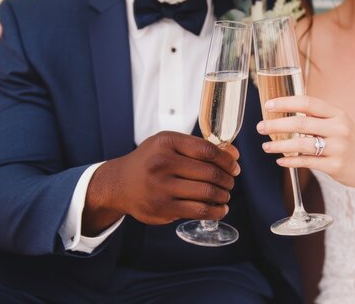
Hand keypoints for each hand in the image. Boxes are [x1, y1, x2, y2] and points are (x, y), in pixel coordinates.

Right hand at [82, 131, 239, 234]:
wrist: (119, 184)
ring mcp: (162, 187)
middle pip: (210, 172)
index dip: (227, 159)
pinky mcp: (163, 208)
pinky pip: (199, 210)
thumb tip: (233, 155)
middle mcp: (162, 163)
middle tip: (230, 181)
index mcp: (167, 142)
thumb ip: (199, 147)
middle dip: (227, 179)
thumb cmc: (150, 161)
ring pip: (207, 192)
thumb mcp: (169, 145)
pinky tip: (220, 208)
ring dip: (223, 195)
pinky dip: (215, 211)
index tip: (235, 166)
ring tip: (225, 194)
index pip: (208, 150)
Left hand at [256, 96, 354, 188]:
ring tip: (265, 147)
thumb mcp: (339, 124)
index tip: (268, 105)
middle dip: (276, 125)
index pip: (308, 103)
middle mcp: (339, 128)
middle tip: (260, 127)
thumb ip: (318, 118)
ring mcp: (338, 148)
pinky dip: (290, 161)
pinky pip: (307, 162)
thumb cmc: (350, 143)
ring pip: (302, 145)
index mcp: (337, 114)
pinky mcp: (335, 166)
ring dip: (279, 145)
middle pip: (301, 123)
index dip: (286, 102)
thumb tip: (285, 112)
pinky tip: (280, 160)